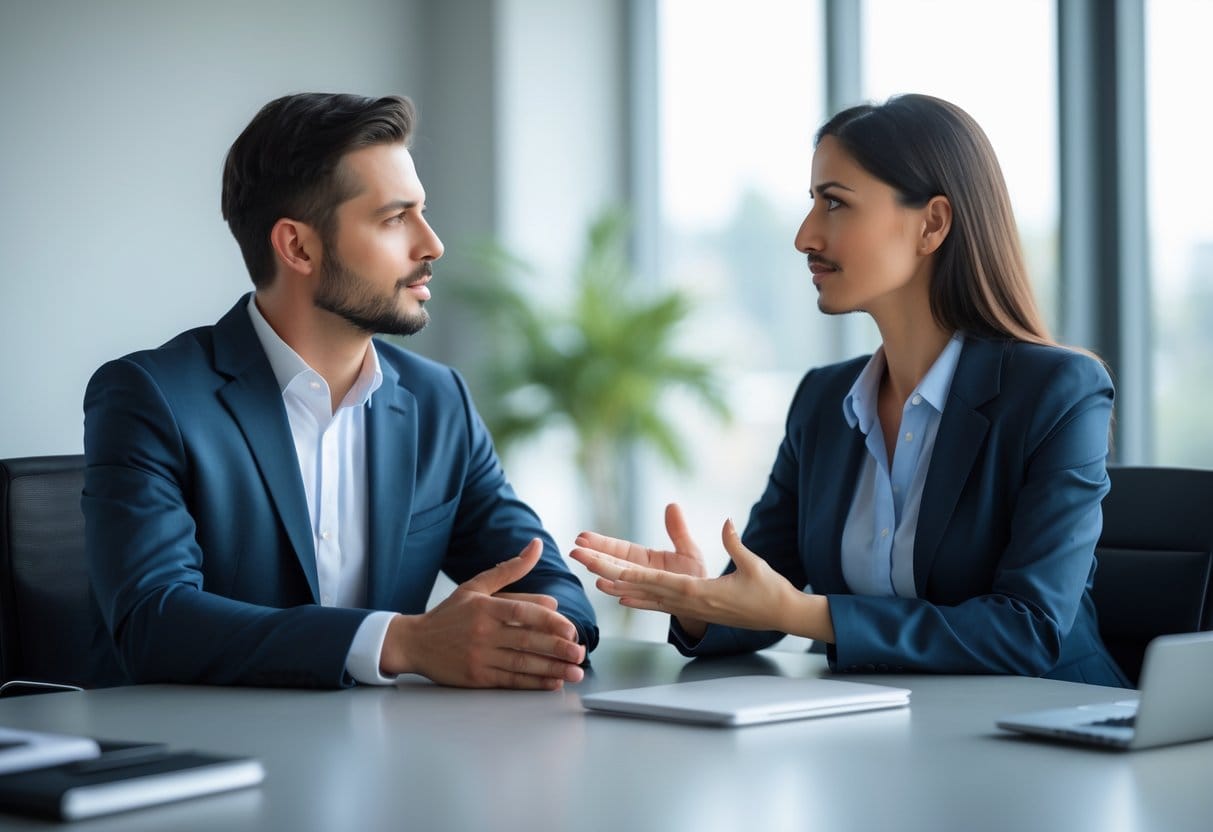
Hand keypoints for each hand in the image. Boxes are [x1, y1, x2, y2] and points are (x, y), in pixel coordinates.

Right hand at [381, 539, 585, 689]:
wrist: (415, 643)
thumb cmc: (450, 614)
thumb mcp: (476, 586)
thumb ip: (510, 569)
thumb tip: (537, 545)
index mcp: (485, 607)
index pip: (522, 613)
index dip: (549, 622)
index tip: (571, 629)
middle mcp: (483, 632)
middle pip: (526, 641)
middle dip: (557, 649)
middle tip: (580, 653)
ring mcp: (479, 657)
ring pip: (522, 664)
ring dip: (552, 669)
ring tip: (575, 671)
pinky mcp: (477, 678)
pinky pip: (511, 681)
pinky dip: (533, 682)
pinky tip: (552, 682)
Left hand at [577, 517, 832, 640]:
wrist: (781, 616)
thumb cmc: (770, 591)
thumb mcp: (755, 565)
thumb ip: (736, 543)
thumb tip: (726, 522)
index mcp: (698, 591)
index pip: (655, 581)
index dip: (627, 573)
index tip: (603, 568)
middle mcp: (687, 601)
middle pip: (640, 587)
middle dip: (609, 572)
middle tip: (583, 559)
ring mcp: (689, 608)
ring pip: (645, 596)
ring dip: (619, 587)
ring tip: (593, 578)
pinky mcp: (694, 608)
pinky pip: (659, 603)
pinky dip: (638, 599)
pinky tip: (622, 596)